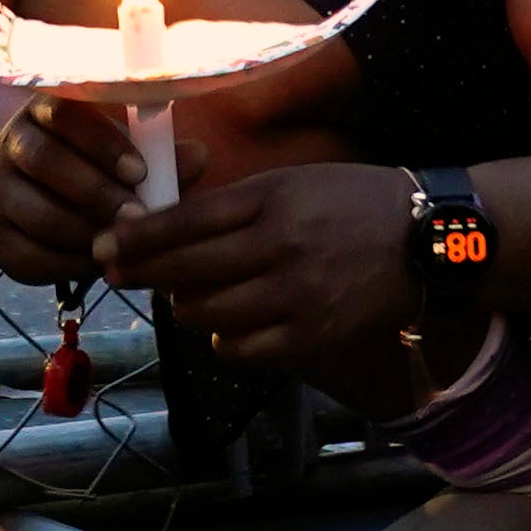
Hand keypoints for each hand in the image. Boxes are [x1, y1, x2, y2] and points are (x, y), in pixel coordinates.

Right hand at [0, 88, 143, 284]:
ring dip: (85, 232)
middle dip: (96, 193)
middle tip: (137, 216)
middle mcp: (12, 143)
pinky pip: (28, 255)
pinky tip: (99, 264)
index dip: (102, 143)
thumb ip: (161, 157)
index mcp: (45, 109)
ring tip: (123, 244)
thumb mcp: (129, 153)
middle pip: (45, 161)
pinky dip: (68, 264)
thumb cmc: (100, 166)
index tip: (139, 172)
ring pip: (37, 212)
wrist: (41, 195)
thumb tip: (199, 156)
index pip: (65, 114)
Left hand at [100, 156, 412, 376]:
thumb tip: (167, 229)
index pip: (187, 220)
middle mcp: (279, 245)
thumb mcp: (293, 182)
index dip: (138, 237)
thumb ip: (235, 204)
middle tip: (115, 274)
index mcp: (272, 198)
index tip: (104, 244)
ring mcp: (296, 294)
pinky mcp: (311, 335)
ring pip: (208, 312)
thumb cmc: (352, 203)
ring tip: (183, 297)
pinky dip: (224, 339)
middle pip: (187, 269)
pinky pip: (242, 348)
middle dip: (140, 273)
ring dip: (185, 306)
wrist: (426, 240)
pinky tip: (226, 327)